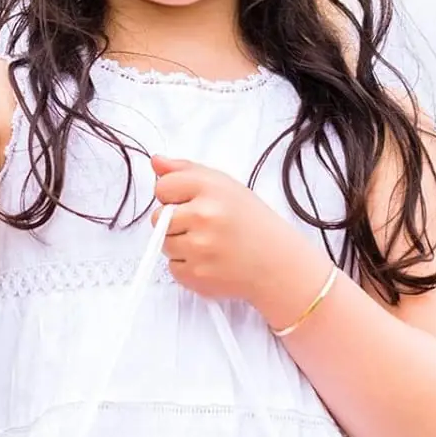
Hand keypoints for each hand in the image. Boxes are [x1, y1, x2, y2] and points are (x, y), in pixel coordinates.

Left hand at [149, 155, 319, 317]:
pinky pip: (172, 267)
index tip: (190, 202)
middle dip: (175, 222)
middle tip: (204, 227)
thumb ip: (186, 170)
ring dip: (180, 245)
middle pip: (158, 217)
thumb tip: (155, 161)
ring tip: (209, 244)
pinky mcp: (197, 274)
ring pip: (163, 243)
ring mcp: (199, 248)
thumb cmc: (252, 222)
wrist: (280, 264)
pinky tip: (211, 261)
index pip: (162, 187)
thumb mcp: (225, 185)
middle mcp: (204, 216)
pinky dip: (187, 267)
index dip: (173, 196)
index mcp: (210, 188)